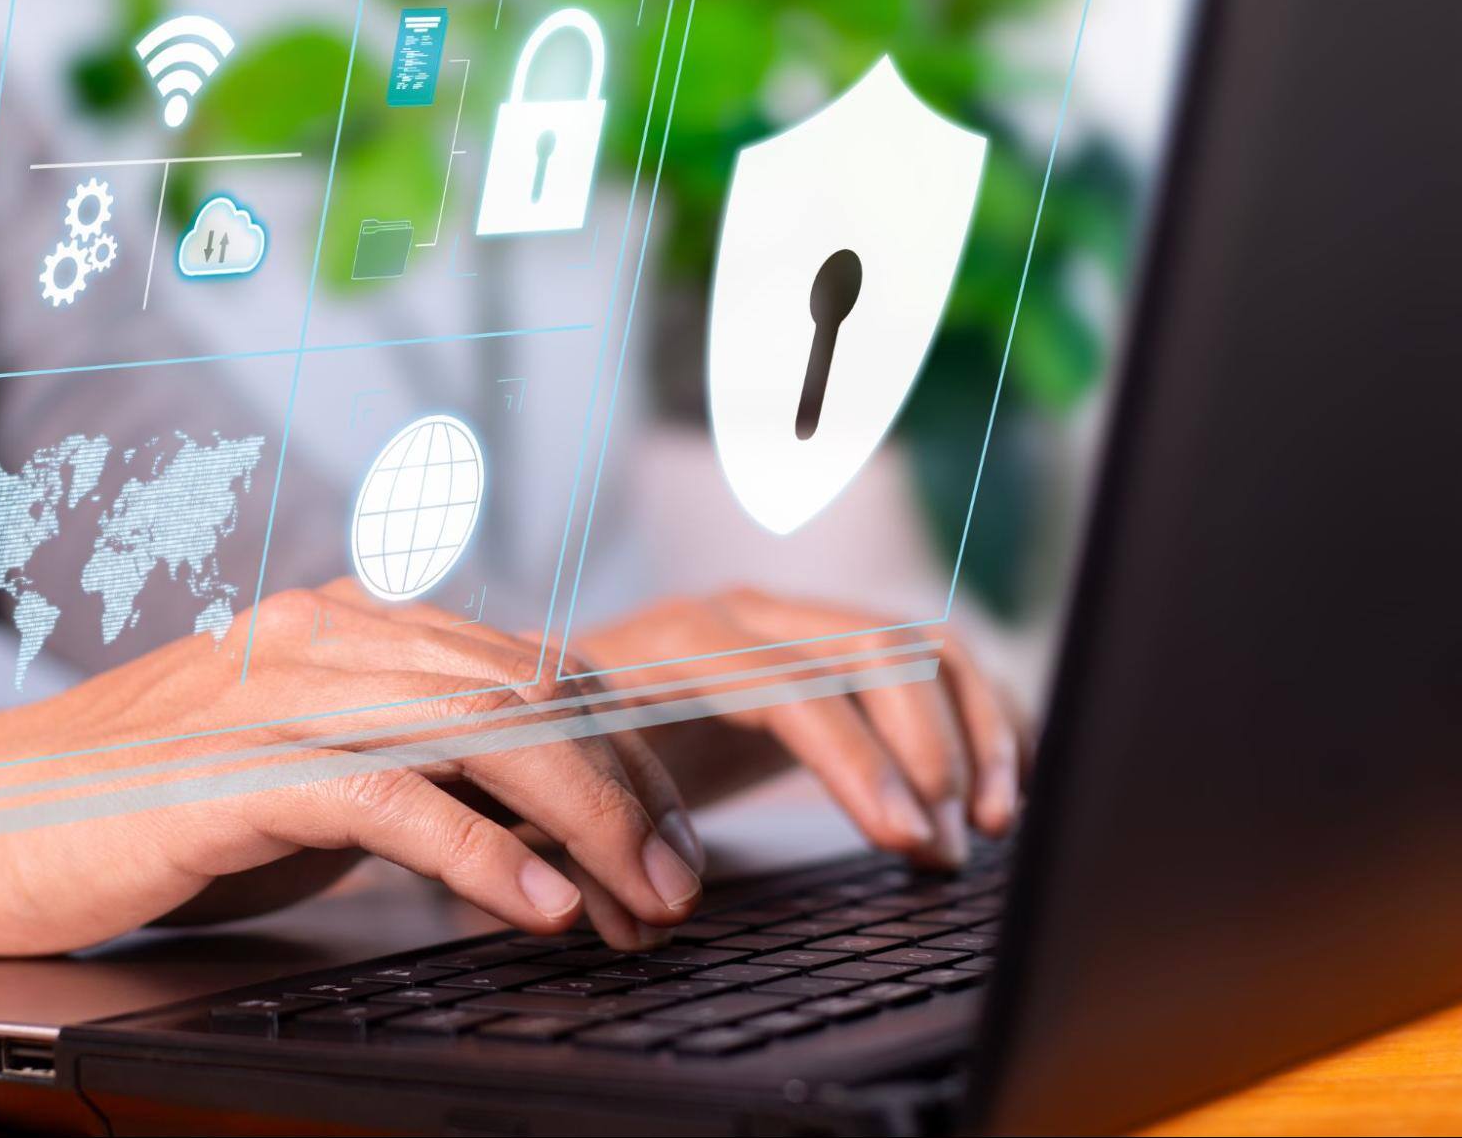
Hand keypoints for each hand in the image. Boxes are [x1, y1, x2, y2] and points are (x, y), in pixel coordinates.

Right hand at [0, 579, 704, 954]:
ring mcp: (284, 690)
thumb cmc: (154, 805)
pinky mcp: (239, 766)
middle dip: (628, 789)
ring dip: (587, 822)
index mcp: (357, 623)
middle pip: (532, 688)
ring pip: (484, 729)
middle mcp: (333, 634)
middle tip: (681, 884)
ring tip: (645, 903)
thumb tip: (543, 831)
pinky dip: (483, 854)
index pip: (535, 665)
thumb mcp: (309, 773)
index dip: (622, 753)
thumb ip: (416, 770)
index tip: (669, 840)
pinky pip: (393, 798)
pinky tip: (541, 906)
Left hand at [575, 590, 1032, 868]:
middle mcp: (739, 617)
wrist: (524, 696)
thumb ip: (590, 842)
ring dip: (970, 727)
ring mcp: (785, 621)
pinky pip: (920, 656)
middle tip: (955, 848)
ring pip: (911, 643)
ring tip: (992, 825)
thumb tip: (652, 912)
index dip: (859, 761)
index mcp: (673, 647)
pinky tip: (1004, 779)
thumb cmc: (536, 754)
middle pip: (873, 650)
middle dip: (931, 750)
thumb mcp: (544, 792)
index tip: (907, 839)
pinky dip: (975, 709)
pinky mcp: (818, 646)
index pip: (793, 686)